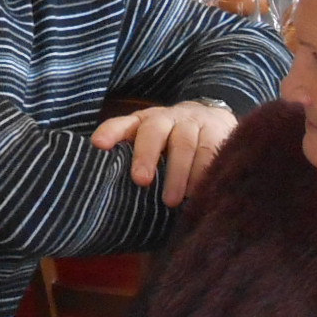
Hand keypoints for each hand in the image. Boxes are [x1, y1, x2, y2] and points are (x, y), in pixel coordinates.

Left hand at [90, 100, 237, 207]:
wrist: (213, 115)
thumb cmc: (171, 137)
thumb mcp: (149, 141)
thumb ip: (130, 155)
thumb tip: (106, 187)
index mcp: (145, 121)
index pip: (124, 123)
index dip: (111, 132)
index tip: (98, 144)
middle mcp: (167, 118)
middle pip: (154, 132)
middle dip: (146, 154)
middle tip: (140, 180)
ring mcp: (193, 123)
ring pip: (184, 144)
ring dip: (178, 173)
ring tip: (172, 200)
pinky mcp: (218, 131)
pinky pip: (210, 151)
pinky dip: (204, 172)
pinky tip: (200, 191)